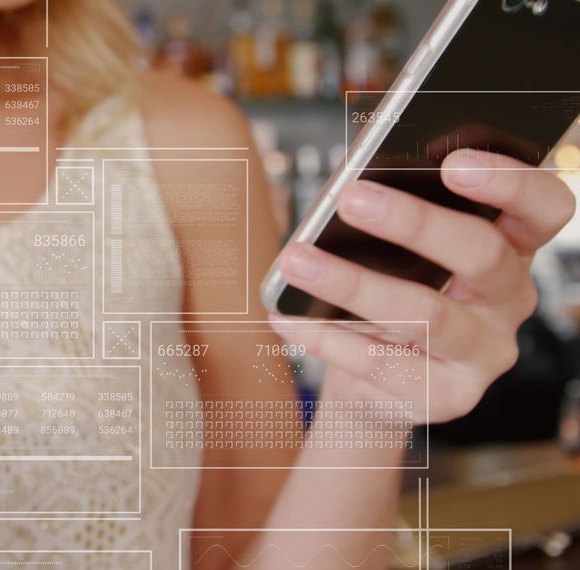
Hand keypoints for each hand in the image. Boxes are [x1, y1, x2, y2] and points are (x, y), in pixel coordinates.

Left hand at [274, 150, 575, 423]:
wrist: (374, 388)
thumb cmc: (387, 296)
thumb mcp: (396, 254)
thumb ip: (389, 216)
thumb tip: (349, 184)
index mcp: (511, 250)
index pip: (543, 209)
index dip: (510, 183)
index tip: (454, 163)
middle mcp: (509, 302)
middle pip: (482, 255)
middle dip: (415, 223)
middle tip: (352, 198)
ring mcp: (484, 354)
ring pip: (425, 314)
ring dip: (353, 283)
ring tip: (297, 259)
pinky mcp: (448, 397)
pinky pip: (381, 363)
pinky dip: (326, 337)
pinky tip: (286, 317)